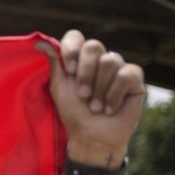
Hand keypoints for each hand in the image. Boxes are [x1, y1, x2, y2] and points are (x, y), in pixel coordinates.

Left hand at [37, 30, 144, 167]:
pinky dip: (114, 95)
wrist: (92, 137)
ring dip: (99, 89)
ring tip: (96, 107)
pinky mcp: (134, 79)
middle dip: (85, 74)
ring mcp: (118, 68)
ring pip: (110, 60)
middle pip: (93, 46)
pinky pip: (127, 74)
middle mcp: (99, 60)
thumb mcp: (59, 87)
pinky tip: (110, 109)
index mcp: (79, 59)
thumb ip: (54, 64)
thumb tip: (39, 43)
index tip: (69, 71)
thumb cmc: (74, 113)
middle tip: (82, 95)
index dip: (72, 50)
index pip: (75, 37)